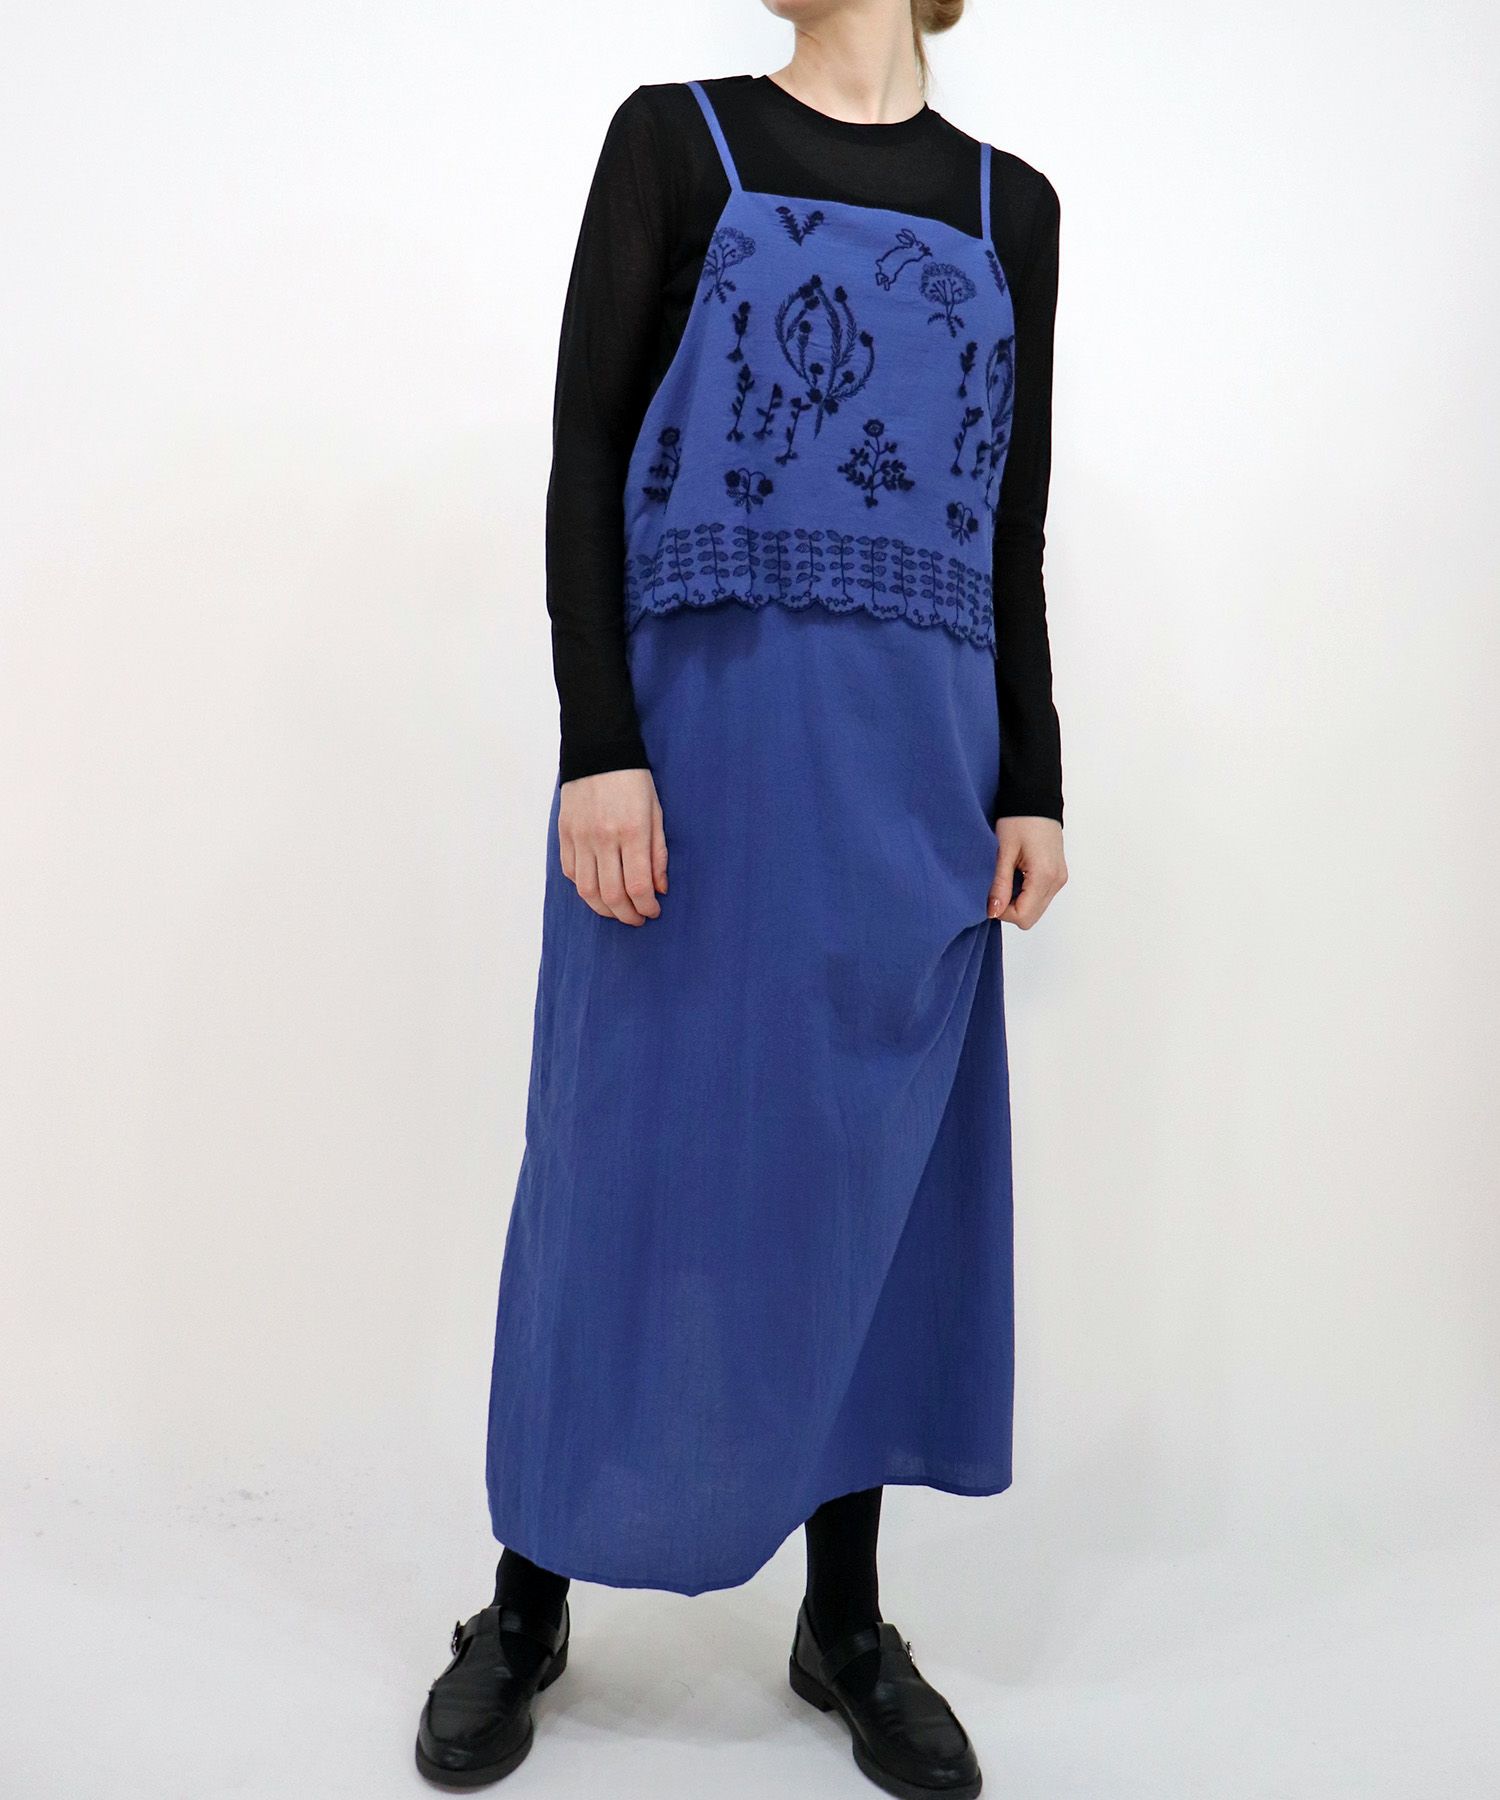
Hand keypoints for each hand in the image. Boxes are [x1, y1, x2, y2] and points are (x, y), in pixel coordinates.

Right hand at [559, 768, 667, 925]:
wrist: (598, 751)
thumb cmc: (634, 781)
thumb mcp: (656, 813)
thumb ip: (658, 853)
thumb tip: (660, 889)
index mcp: (632, 831)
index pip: (638, 885)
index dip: (647, 907)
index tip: (653, 912)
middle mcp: (604, 838)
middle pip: (612, 895)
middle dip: (627, 915)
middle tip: (637, 918)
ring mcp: (581, 837)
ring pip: (587, 891)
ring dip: (604, 909)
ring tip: (618, 911)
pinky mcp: (565, 834)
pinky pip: (571, 873)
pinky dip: (584, 889)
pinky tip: (598, 890)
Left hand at [988, 816, 1066, 927]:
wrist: (1035, 798)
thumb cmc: (1019, 818)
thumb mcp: (1003, 851)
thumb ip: (999, 884)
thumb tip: (993, 912)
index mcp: (1045, 875)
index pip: (1023, 916)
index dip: (1002, 912)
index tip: (990, 895)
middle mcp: (1057, 880)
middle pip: (1031, 917)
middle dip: (1009, 908)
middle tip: (996, 886)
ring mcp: (1060, 878)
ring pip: (1035, 909)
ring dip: (1017, 901)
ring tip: (1006, 876)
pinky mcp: (1058, 874)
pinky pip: (1040, 896)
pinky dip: (1025, 893)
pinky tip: (1016, 874)